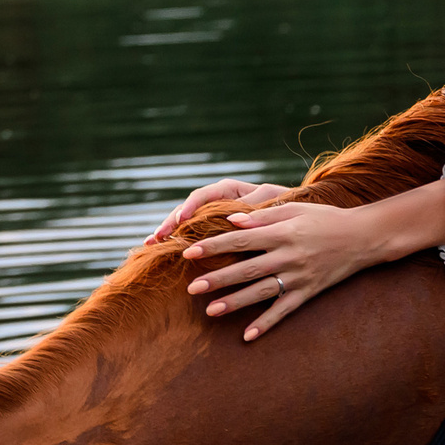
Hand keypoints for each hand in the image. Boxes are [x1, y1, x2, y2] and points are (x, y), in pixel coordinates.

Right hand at [144, 179, 291, 245]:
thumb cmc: (286, 207)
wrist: (293, 221)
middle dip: (170, 222)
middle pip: (188, 210)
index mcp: (230, 190)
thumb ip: (257, 208)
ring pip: (185, 223)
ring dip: (168, 232)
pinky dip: (178, 243)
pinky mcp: (214, 233)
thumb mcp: (274, 204)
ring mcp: (213, 218)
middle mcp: (217, 203)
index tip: (181, 219)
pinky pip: (193, 236)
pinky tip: (163, 253)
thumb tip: (236, 219)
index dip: (191, 207)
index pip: (204, 195)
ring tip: (151, 243)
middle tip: (156, 237)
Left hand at [182, 200, 386, 340]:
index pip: (241, 240)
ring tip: (211, 310)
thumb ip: (263, 216)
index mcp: (283, 233)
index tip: (189, 252)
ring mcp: (299, 277)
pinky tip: (248, 335)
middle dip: (218, 279)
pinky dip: (266, 323)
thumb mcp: (295, 209)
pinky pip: (284, 311)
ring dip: (235, 302)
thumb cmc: (326, 219)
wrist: (363, 237)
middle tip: (192, 288)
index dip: (214, 246)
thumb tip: (231, 220)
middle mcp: (289, 256)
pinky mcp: (308, 292)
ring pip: (261, 292)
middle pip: (246, 269)